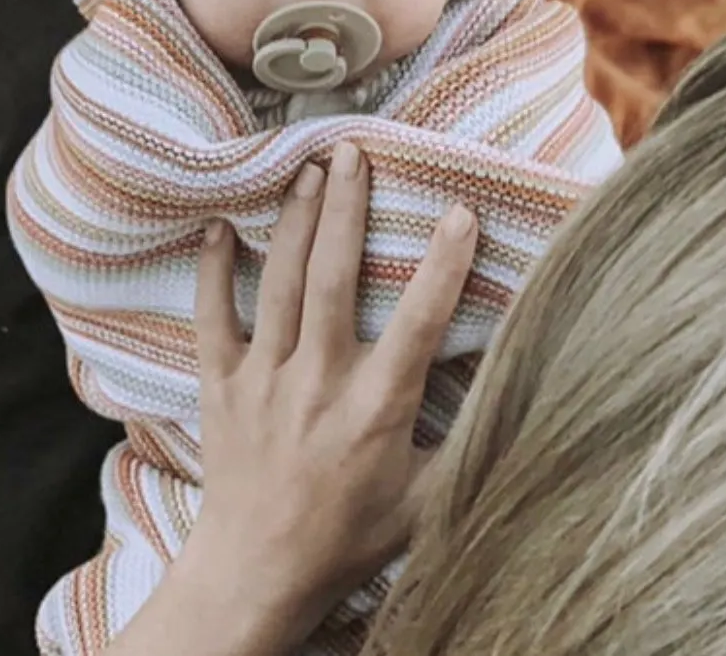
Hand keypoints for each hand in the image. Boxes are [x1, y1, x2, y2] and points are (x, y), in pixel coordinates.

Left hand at [186, 139, 478, 650]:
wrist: (258, 572)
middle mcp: (318, 382)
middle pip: (334, 280)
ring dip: (295, 222)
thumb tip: (514, 395)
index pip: (417, 324)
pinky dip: (213, 269)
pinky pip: (212, 316)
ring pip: (280, 284)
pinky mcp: (221, 384)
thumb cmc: (349, 538)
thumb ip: (467, 446)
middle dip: (346, 210)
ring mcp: (263, 379)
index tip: (460, 212)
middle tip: (353, 152)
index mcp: (375, 410)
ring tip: (308, 169)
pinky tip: (221, 224)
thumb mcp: (426, 503)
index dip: (442, 266)